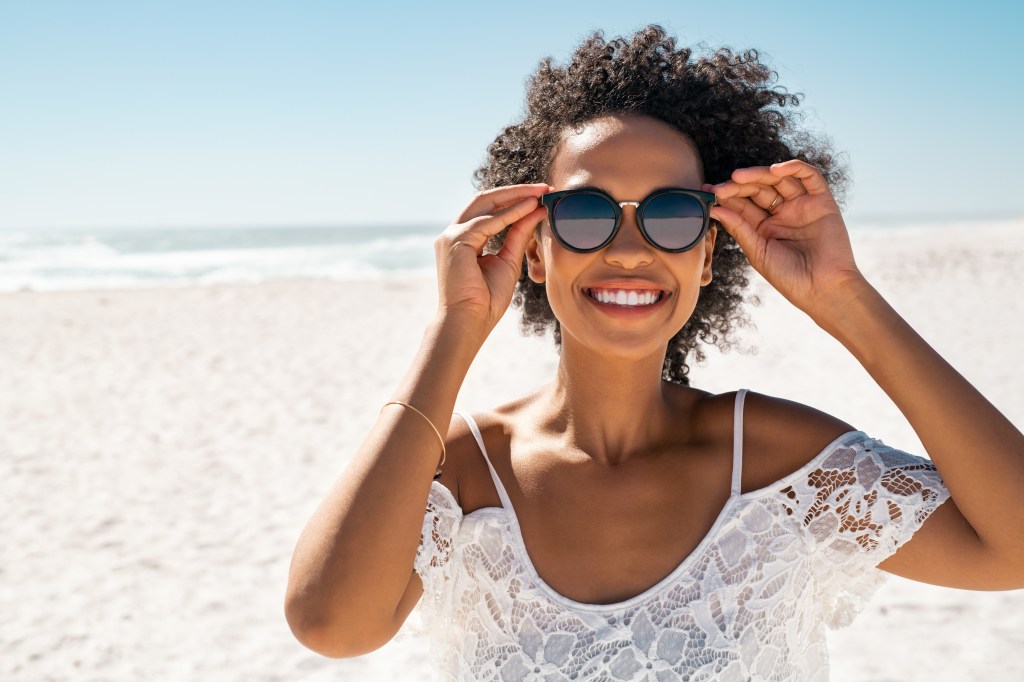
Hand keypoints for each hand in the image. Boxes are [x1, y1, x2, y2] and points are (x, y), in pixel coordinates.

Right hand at [434, 183, 549, 332]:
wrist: (469, 322)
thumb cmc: (486, 301)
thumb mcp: (509, 261)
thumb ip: (519, 235)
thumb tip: (537, 210)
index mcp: (464, 240)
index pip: (490, 210)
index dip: (516, 200)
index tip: (542, 196)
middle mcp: (454, 234)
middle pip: (485, 201)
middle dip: (516, 191)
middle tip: (544, 187)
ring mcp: (451, 237)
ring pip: (486, 204)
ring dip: (516, 197)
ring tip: (541, 193)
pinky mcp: (455, 242)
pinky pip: (487, 222)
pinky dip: (510, 213)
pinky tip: (530, 207)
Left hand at [704, 160, 865, 318]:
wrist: (823, 289)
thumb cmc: (789, 278)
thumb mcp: (758, 252)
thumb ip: (739, 228)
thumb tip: (714, 209)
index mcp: (764, 227)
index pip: (743, 204)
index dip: (726, 196)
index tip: (706, 192)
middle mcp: (782, 213)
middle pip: (758, 189)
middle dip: (738, 186)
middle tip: (720, 187)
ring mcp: (802, 205)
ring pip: (779, 179)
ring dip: (759, 174)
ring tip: (738, 176)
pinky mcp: (822, 201)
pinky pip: (810, 176)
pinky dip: (794, 167)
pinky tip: (775, 170)